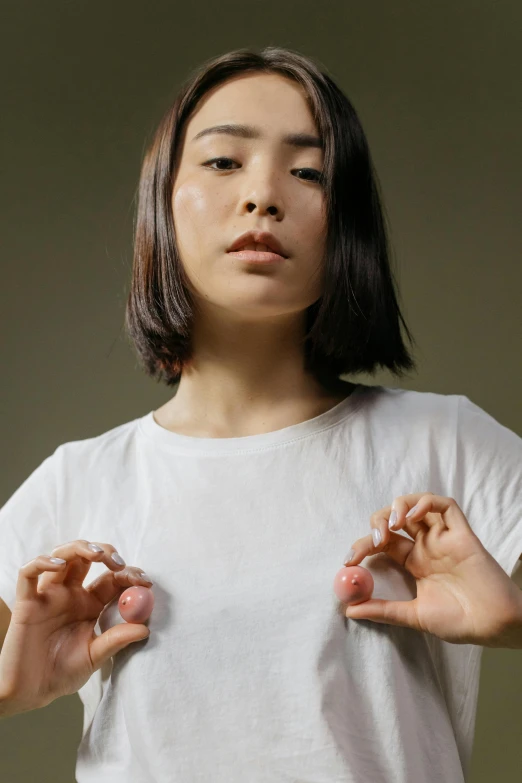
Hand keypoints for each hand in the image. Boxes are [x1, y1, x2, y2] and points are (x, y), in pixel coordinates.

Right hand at [0, 540, 152, 713]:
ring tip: (98, 555)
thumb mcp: (94, 656)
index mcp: (89, 604)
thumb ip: (116, 640)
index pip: (112, 578)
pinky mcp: (26, 602)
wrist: (30, 693)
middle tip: (119, 563)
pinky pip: (28, 573)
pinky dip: (42, 562)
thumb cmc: (61, 674)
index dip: (129, 574)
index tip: (145, 581)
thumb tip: (145, 629)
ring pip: (61, 556)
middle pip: (87, 558)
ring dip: (80, 548)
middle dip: (106, 552)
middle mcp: (70, 594)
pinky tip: (58, 566)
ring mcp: (49, 595)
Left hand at [342, 493, 521, 645]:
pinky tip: (414, 515)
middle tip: (375, 541)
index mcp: (415, 563)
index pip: (383, 543)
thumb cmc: (460, 622)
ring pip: (417, 504)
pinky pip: (445, 506)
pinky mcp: (461, 533)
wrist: (493, 626)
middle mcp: (427, 546)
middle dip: (377, 523)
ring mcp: (443, 537)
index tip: (348, 561)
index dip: (363, 545)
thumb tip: (349, 609)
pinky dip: (426, 502)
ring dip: (398, 507)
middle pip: (394, 519)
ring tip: (392, 525)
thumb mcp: (414, 616)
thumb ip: (384, 610)